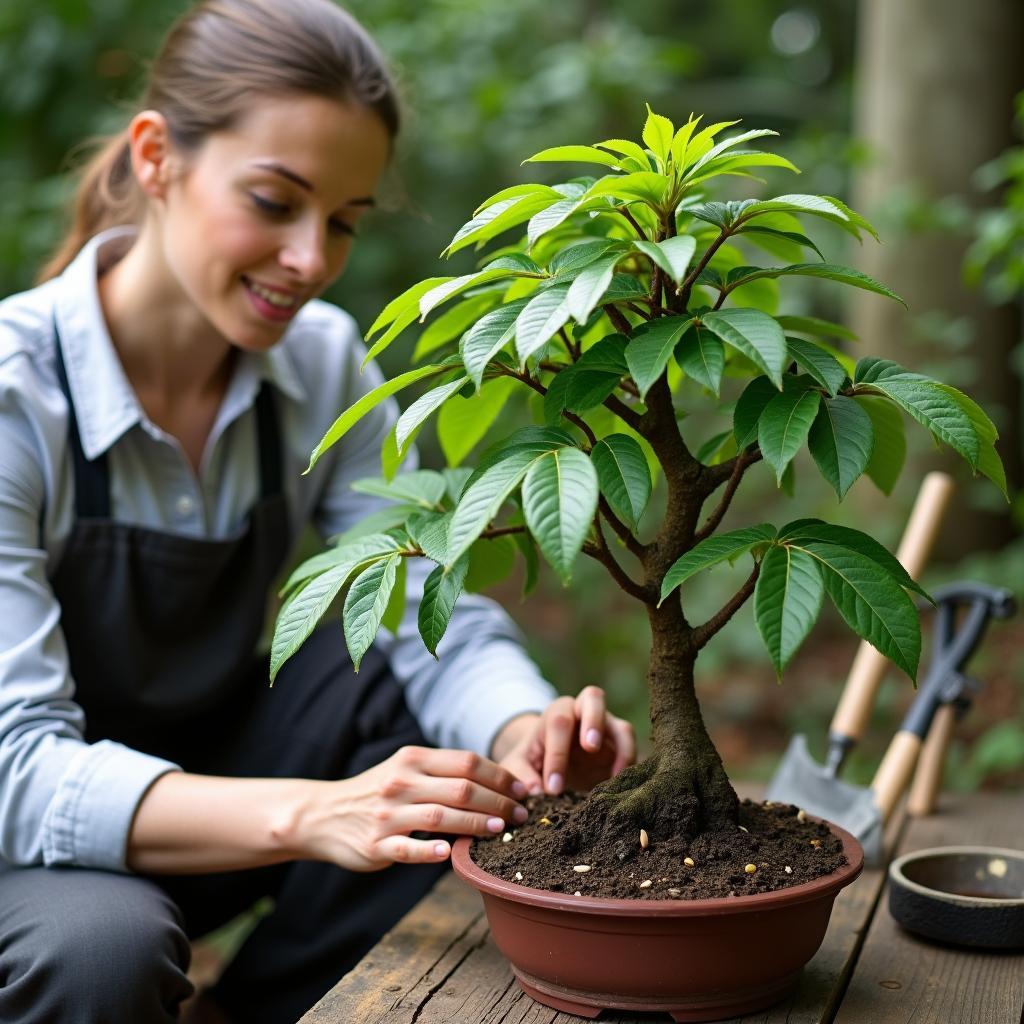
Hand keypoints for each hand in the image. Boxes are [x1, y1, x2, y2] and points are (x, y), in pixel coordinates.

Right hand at [295, 746, 528, 870]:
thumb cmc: (377, 792)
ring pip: (439, 816)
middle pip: (460, 788)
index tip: (522, 790)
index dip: (499, 776)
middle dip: (498, 801)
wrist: (323, 814)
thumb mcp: (405, 770)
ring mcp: (387, 814)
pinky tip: (448, 853)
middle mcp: (401, 782)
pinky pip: (407, 848)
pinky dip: (429, 850)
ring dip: (475, 823)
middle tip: (521, 815)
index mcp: (413, 759)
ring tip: (500, 829)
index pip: (466, 762)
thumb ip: (442, 773)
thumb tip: (495, 782)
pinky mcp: (376, 845)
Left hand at [493, 686, 635, 795]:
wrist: (551, 765)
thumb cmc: (532, 762)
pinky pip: (632, 754)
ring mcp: (607, 729)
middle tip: (590, 747)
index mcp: (556, 713)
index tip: (553, 788)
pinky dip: (630, 769)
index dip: (557, 754)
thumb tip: (534, 792)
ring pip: (622, 727)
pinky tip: (621, 790)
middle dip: (593, 720)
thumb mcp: (518, 767)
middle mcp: (584, 712)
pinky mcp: (621, 750)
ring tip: (615, 776)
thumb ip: (521, 776)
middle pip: (593, 698)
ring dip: (622, 748)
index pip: (558, 723)